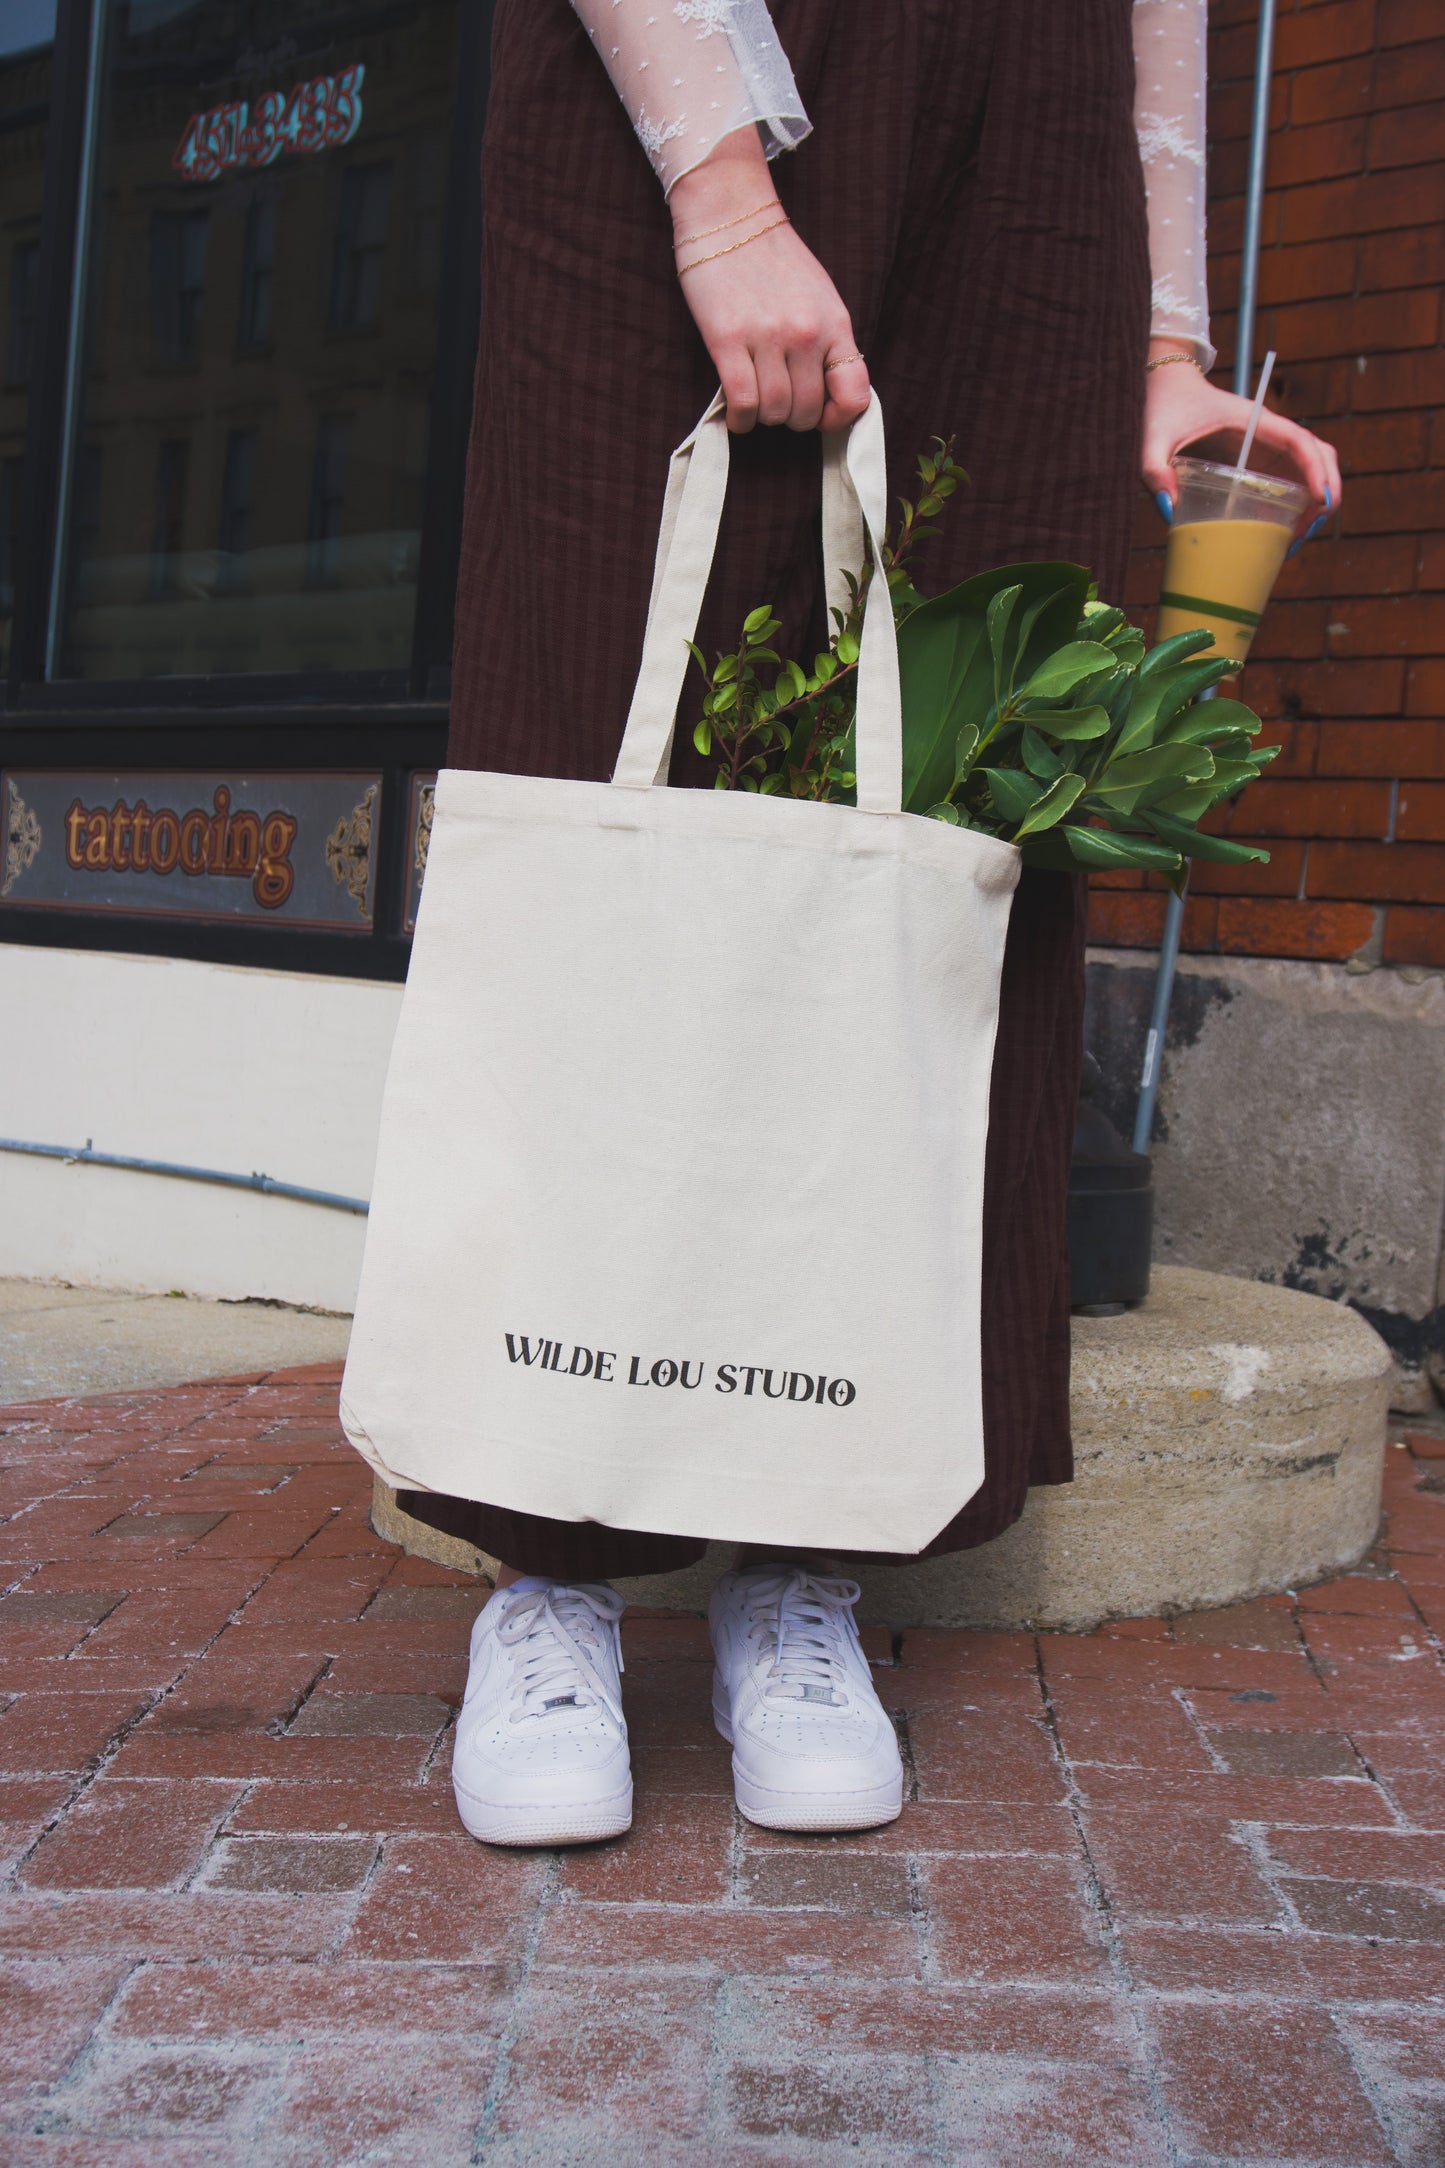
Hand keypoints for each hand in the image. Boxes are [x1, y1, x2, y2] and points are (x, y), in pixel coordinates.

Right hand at [669, 135, 868, 434]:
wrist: (730, 216)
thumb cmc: (774, 260)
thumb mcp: (819, 298)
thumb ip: (829, 343)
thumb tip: (829, 394)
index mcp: (834, 324)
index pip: (854, 395)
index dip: (839, 419)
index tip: (822, 416)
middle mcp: (806, 334)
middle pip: (807, 411)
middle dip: (793, 416)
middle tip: (778, 399)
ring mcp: (767, 338)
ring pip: (774, 412)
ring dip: (764, 416)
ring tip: (756, 399)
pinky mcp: (728, 340)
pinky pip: (743, 403)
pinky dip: (740, 420)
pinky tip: (737, 413)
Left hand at [1141, 340, 1342, 541]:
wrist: (1167, 390)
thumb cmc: (1164, 407)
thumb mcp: (1152, 439)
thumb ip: (1156, 470)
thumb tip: (1168, 509)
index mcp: (1251, 420)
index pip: (1298, 440)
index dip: (1315, 469)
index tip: (1320, 500)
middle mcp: (1267, 433)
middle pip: (1318, 455)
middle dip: (1323, 492)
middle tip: (1305, 532)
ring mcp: (1265, 447)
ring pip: (1309, 470)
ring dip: (1313, 503)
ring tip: (1294, 541)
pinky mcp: (1257, 461)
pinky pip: (1288, 481)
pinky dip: (1294, 506)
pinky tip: (1281, 533)